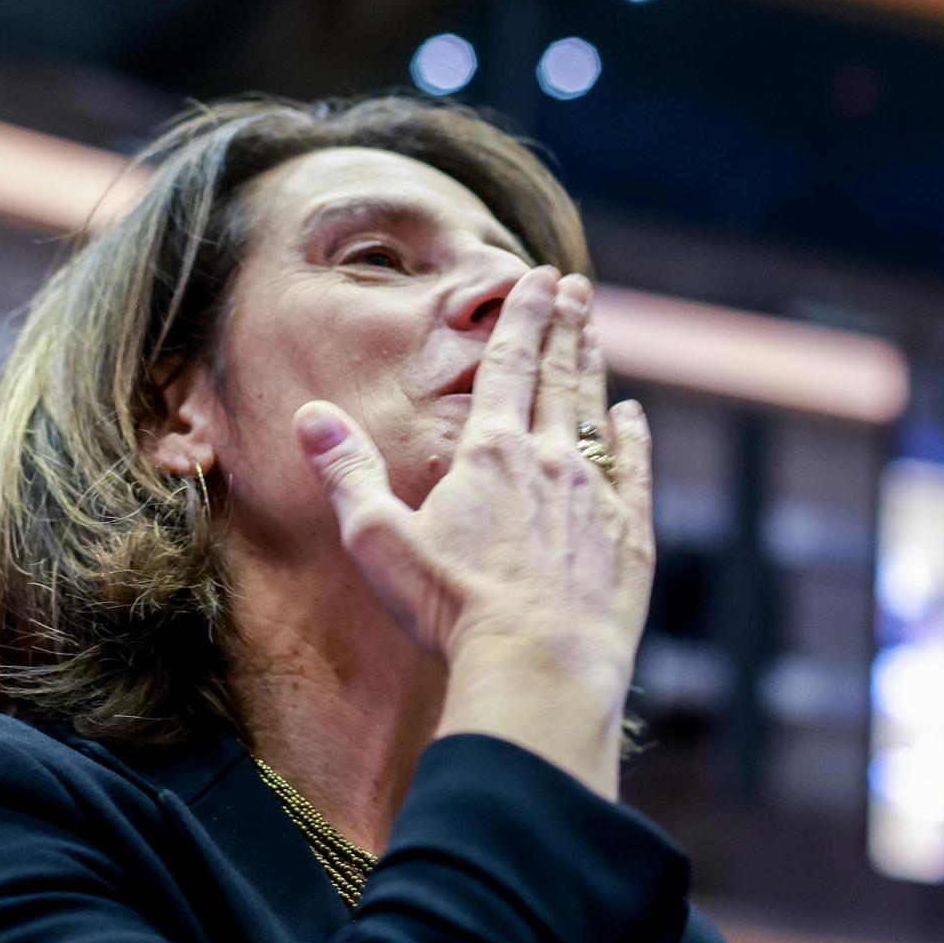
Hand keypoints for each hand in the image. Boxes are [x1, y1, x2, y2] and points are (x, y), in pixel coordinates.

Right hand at [294, 267, 654, 703]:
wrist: (536, 665)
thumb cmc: (450, 609)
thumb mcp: (379, 540)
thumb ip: (348, 472)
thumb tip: (310, 416)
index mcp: (489, 453)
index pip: (507, 365)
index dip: (521, 317)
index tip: (536, 277)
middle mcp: (549, 460)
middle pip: (556, 377)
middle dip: (563, 325)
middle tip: (574, 286)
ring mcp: (595, 496)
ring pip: (595, 414)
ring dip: (594, 369)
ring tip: (595, 332)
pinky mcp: (628, 536)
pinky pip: (634, 471)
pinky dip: (633, 438)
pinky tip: (633, 417)